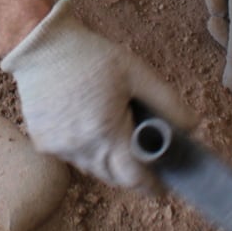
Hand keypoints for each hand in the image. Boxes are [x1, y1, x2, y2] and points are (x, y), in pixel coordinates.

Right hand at [1, 0, 195, 187]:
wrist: (40, 45)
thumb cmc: (90, 57)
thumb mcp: (136, 72)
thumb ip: (167, 101)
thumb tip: (191, 127)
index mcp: (106, 134)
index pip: (134, 178)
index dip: (152, 185)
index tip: (163, 185)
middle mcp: (81, 148)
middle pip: (113, 177)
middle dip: (131, 173)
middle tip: (143, 157)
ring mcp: (59, 148)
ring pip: (91, 169)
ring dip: (106, 161)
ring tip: (115, 137)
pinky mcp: (42, 142)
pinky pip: (71, 156)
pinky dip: (84, 149)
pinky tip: (87, 126)